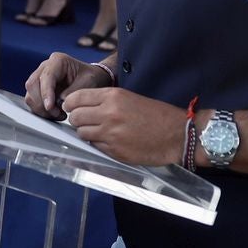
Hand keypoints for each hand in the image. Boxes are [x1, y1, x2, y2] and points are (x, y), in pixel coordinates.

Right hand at [23, 53, 111, 118]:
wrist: (92, 78)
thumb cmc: (90, 77)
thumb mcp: (87, 83)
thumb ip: (73, 92)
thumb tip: (60, 102)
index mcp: (58, 61)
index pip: (46, 77)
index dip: (46, 93)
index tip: (50, 107)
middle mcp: (45, 67)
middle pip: (32, 85)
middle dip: (42, 103)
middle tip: (57, 114)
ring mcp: (40, 77)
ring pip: (30, 94)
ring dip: (41, 109)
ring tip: (58, 114)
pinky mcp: (39, 88)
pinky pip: (33, 101)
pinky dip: (42, 110)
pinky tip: (55, 113)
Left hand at [62, 86, 182, 164]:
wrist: (176, 134)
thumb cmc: (155, 114)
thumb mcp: (128, 97)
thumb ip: (104, 100)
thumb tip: (80, 106)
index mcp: (112, 96)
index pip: (76, 98)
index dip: (70, 104)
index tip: (71, 107)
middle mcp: (109, 114)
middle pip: (75, 117)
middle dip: (76, 119)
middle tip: (85, 121)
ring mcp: (111, 134)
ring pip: (81, 133)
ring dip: (85, 132)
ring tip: (98, 131)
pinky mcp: (114, 151)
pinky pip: (94, 146)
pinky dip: (97, 144)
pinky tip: (109, 140)